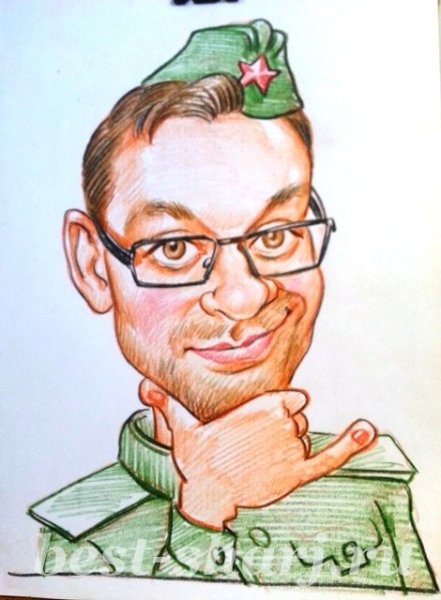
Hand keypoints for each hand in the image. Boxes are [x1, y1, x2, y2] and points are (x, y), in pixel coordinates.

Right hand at [140, 381, 376, 529]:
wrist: (207, 496)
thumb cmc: (195, 458)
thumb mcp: (180, 426)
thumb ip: (167, 402)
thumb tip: (144, 387)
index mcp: (262, 406)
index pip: (293, 399)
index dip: (280, 409)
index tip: (261, 420)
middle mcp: (282, 425)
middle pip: (299, 419)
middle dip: (281, 428)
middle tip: (252, 444)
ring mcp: (291, 449)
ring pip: (305, 438)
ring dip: (289, 446)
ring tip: (259, 458)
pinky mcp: (297, 474)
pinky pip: (328, 457)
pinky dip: (350, 446)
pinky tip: (367, 430)